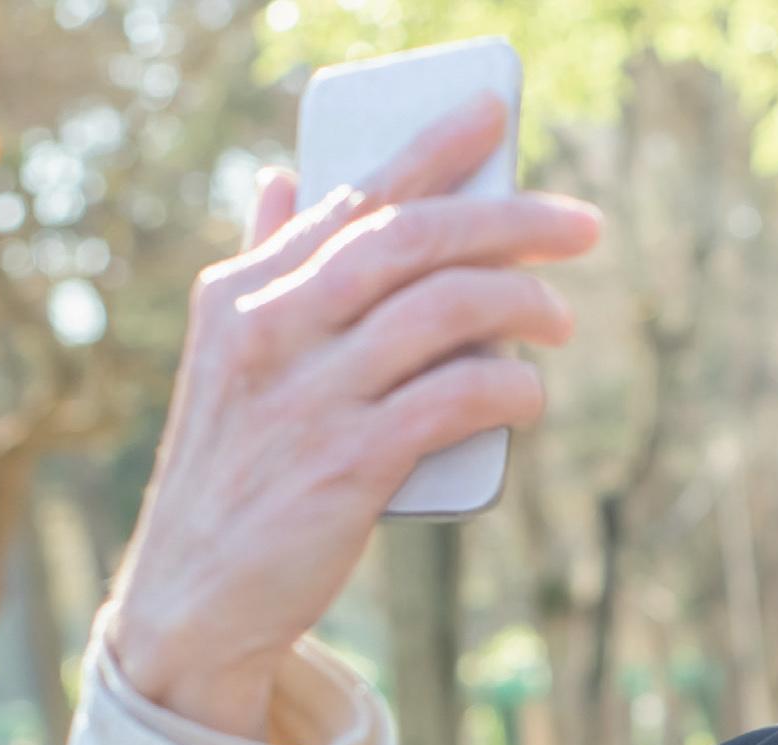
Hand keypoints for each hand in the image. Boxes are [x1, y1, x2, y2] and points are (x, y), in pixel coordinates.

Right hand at [102, 94, 600, 738]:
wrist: (195, 596)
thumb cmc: (236, 472)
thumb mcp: (230, 358)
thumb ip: (265, 269)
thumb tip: (280, 179)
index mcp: (243, 293)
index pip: (352, 198)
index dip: (430, 150)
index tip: (493, 114)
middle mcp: (271, 330)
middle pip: (411, 241)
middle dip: (508, 220)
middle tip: (581, 225)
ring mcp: (309, 397)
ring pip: (442, 310)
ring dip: (521, 304)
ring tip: (563, 319)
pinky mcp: (347, 466)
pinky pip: (454, 400)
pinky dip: (506, 385)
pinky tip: (531, 393)